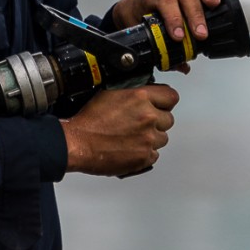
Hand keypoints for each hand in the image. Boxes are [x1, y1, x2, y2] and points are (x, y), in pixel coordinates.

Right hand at [60, 84, 179, 176]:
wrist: (78, 143)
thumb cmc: (89, 121)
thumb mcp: (111, 93)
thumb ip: (133, 93)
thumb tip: (145, 94)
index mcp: (140, 97)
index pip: (171, 96)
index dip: (165, 102)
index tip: (161, 105)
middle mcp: (148, 117)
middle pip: (168, 119)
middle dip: (157, 122)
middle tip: (141, 124)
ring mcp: (148, 138)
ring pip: (163, 138)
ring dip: (152, 138)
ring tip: (133, 138)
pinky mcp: (144, 156)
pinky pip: (154, 154)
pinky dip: (145, 153)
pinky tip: (131, 149)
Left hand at [110, 0, 226, 44]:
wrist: (133, 6)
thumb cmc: (140, 20)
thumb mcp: (145, 34)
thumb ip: (163, 50)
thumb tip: (183, 66)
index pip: (164, 2)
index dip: (173, 18)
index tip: (180, 36)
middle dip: (194, 14)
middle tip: (201, 34)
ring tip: (215, 4)